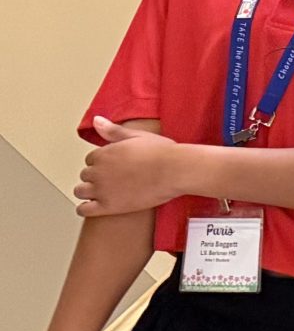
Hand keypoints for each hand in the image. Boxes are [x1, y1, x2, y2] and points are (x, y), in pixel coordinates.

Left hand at [74, 118, 199, 216]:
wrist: (176, 171)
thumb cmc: (162, 152)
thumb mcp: (137, 135)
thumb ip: (113, 130)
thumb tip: (96, 120)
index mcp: (104, 153)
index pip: (90, 159)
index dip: (102, 163)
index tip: (113, 167)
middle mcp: (98, 171)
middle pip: (85, 175)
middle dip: (96, 177)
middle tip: (113, 180)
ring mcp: (102, 189)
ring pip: (80, 191)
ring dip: (89, 192)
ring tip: (104, 193)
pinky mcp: (108, 206)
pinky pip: (83, 210)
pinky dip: (85, 208)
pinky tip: (95, 207)